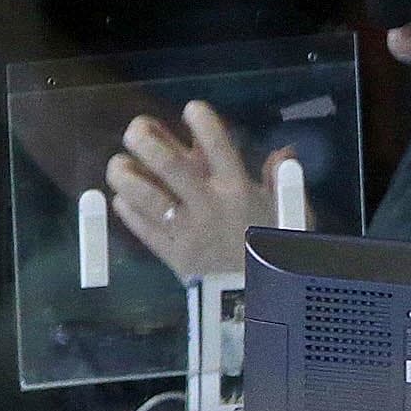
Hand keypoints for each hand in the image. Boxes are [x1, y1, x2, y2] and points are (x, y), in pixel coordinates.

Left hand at [104, 101, 295, 278]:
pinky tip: (123, 199)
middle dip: (146, 141)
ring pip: (145, 195)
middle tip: (135, 130)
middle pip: (170, 165)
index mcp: (240, 191)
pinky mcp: (170, 252)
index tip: (191, 108)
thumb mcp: (291, 216)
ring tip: (119, 165)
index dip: (203, 122)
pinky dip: (127, 209)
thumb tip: (284, 153)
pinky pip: (140, 226)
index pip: (219, 147)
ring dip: (125, 175)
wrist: (260, 302)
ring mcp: (186, 229)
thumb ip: (284, 183)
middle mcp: (209, 205)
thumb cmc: (277, 252)